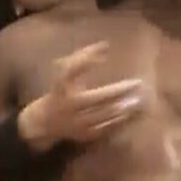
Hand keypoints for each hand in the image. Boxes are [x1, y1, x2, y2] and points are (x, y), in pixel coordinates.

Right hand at [18, 42, 142, 151]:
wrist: (42, 123)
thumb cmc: (59, 93)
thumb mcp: (64, 76)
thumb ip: (81, 60)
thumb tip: (105, 45)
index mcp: (59, 88)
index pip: (71, 70)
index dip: (86, 60)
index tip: (105, 53)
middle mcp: (66, 105)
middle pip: (95, 98)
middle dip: (118, 91)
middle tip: (138, 84)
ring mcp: (75, 122)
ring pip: (103, 115)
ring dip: (122, 107)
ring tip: (138, 100)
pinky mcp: (83, 135)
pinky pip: (105, 128)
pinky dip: (119, 121)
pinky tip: (130, 114)